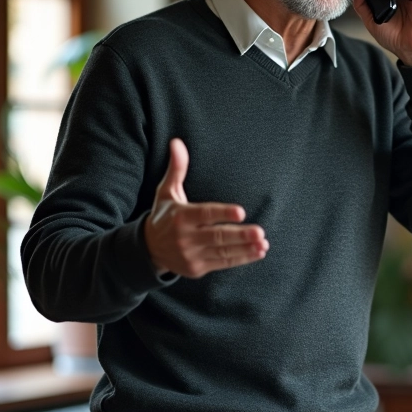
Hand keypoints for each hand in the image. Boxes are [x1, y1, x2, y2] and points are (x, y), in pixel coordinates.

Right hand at [144, 138, 268, 277]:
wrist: (148, 249)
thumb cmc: (164, 215)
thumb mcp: (167, 192)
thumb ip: (177, 169)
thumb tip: (177, 142)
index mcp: (181, 217)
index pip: (205, 214)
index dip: (222, 213)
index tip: (241, 211)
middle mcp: (185, 237)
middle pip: (216, 236)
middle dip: (239, 235)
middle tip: (259, 232)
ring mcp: (191, 255)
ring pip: (222, 252)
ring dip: (245, 249)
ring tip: (263, 243)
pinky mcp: (197, 268)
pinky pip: (222, 263)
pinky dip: (241, 259)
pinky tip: (258, 252)